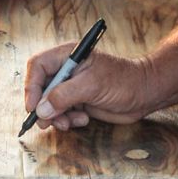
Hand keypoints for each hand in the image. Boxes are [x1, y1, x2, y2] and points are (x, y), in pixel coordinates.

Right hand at [24, 48, 152, 130]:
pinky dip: (68, 120)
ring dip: (56, 117)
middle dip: (43, 107)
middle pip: (40, 87)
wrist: (145, 93)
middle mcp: (67, 70)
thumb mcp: (92, 85)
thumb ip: (64, 96)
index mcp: (68, 55)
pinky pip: (62, 113)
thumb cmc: (123, 81)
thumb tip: (41, 109)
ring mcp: (72, 86)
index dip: (32, 86)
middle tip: (48, 123)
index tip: (33, 107)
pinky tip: (84, 119)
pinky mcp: (78, 101)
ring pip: (49, 104)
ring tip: (70, 122)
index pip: (38, 66)